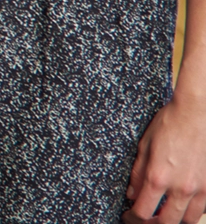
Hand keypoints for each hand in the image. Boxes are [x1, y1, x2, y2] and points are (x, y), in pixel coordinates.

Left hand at [129, 93, 205, 221]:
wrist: (197, 113)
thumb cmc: (170, 124)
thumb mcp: (144, 146)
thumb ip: (137, 174)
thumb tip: (132, 194)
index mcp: (158, 177)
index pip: (143, 212)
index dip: (133, 218)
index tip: (129, 216)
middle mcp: (180, 187)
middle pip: (166, 222)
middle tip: (144, 219)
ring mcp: (200, 189)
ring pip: (187, 219)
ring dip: (174, 220)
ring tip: (164, 214)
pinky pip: (203, 209)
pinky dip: (191, 211)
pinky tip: (182, 205)